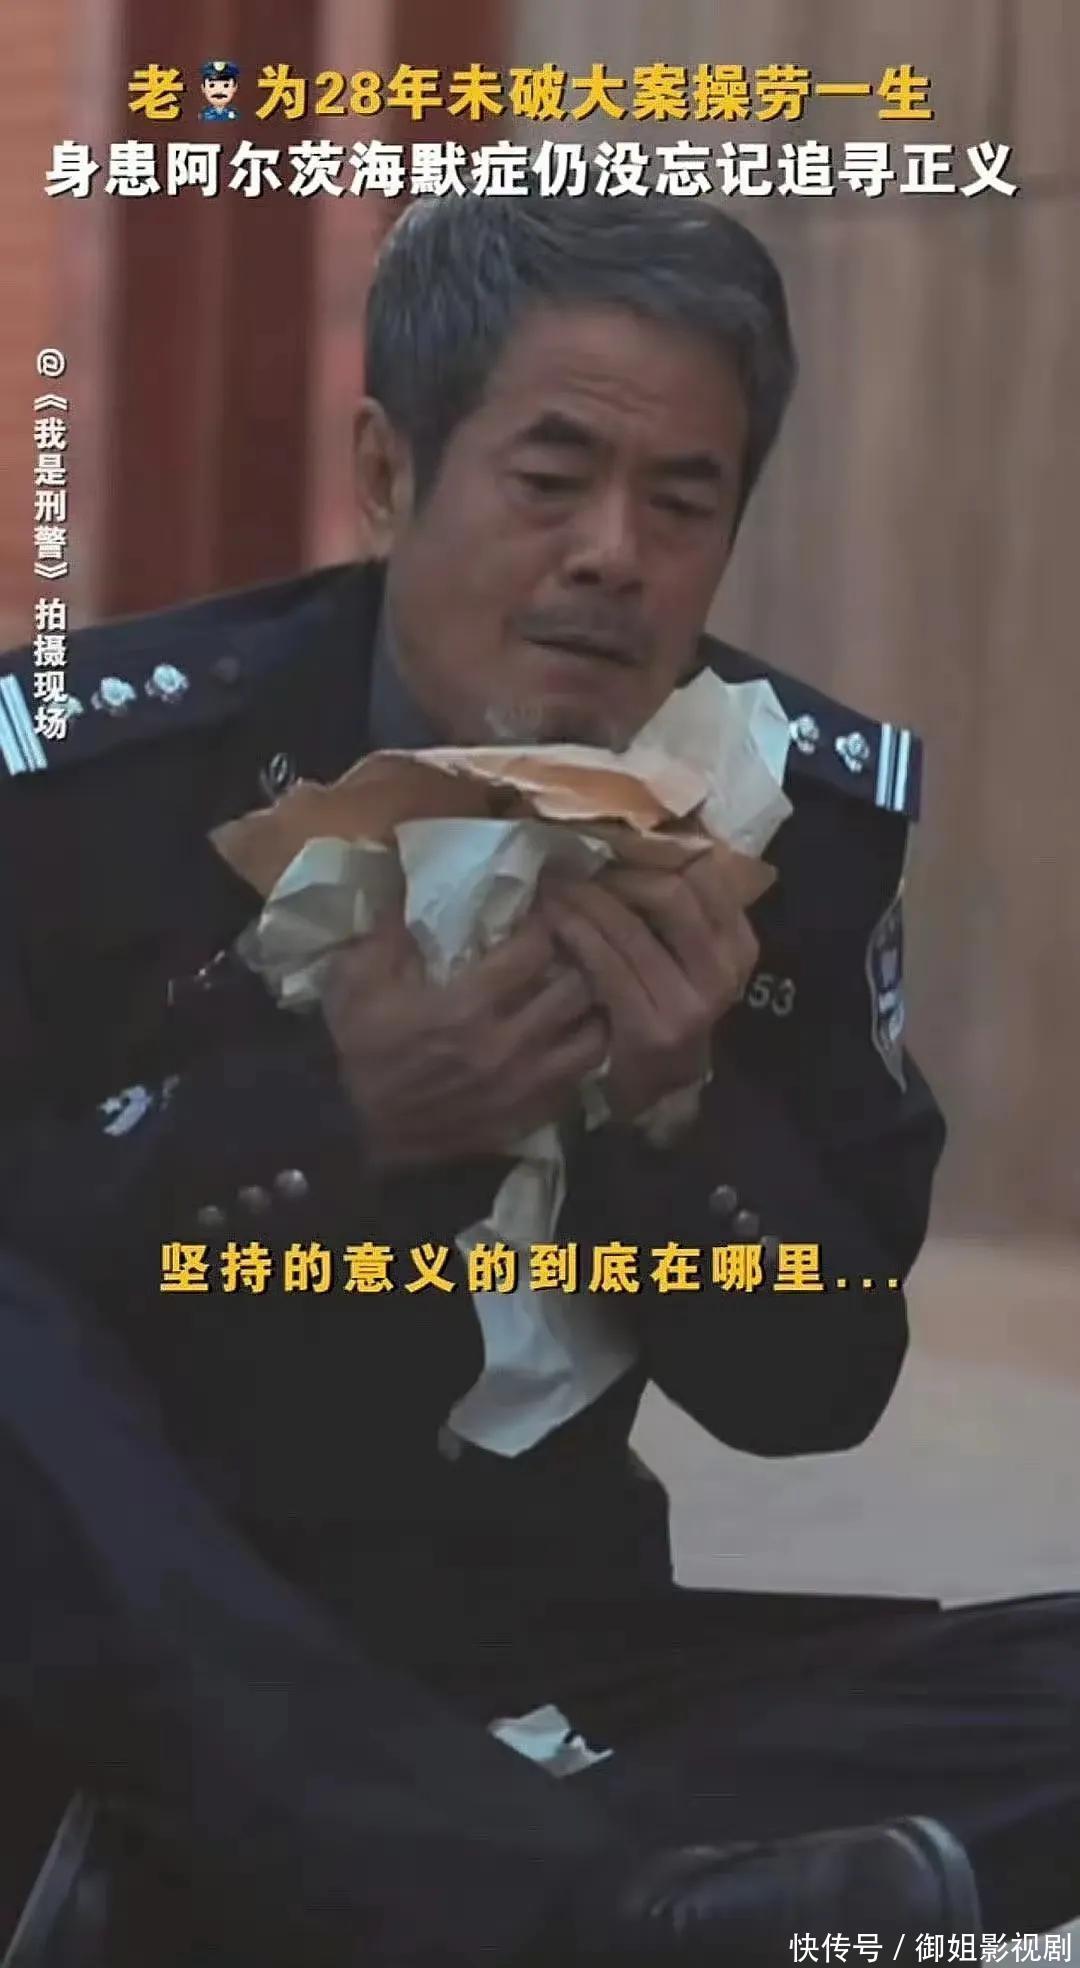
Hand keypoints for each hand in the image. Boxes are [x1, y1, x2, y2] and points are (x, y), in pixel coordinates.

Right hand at [321, 916, 607, 1171]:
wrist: (351, 1129)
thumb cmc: (356, 1047)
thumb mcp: (356, 977)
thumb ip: (391, 927)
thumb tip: (413, 876)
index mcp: (465, 1006)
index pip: (536, 949)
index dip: (542, 923)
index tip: (537, 915)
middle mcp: (505, 1046)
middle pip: (576, 990)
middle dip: (575, 961)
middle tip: (567, 949)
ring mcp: (521, 1088)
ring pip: (591, 1040)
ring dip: (589, 1012)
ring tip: (576, 996)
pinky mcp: (524, 1118)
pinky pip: (577, 1083)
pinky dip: (578, 1058)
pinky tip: (565, 1041)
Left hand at [539, 848, 758, 1122]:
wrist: (653, 1089)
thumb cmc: (662, 1006)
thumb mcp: (688, 957)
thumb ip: (681, 908)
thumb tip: (646, 834)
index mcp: (739, 945)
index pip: (708, 873)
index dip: (659, 850)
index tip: (618, 840)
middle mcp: (724, 973)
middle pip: (672, 892)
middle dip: (618, 871)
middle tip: (578, 862)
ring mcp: (691, 1005)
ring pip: (631, 926)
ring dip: (584, 898)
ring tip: (555, 885)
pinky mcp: (651, 1029)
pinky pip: (605, 964)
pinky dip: (574, 933)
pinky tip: (551, 921)